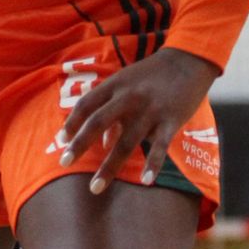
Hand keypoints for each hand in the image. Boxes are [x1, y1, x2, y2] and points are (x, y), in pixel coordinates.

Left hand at [57, 46, 216, 193]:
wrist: (188, 61)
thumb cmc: (151, 76)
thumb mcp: (127, 84)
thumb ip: (113, 110)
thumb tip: (104, 144)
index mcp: (115, 84)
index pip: (86, 104)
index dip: (71, 123)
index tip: (60, 142)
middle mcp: (128, 97)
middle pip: (98, 122)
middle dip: (80, 144)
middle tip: (63, 163)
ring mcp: (149, 109)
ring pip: (125, 142)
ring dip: (109, 167)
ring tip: (95, 187)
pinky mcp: (171, 120)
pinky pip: (160, 146)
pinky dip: (152, 164)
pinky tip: (145, 181)